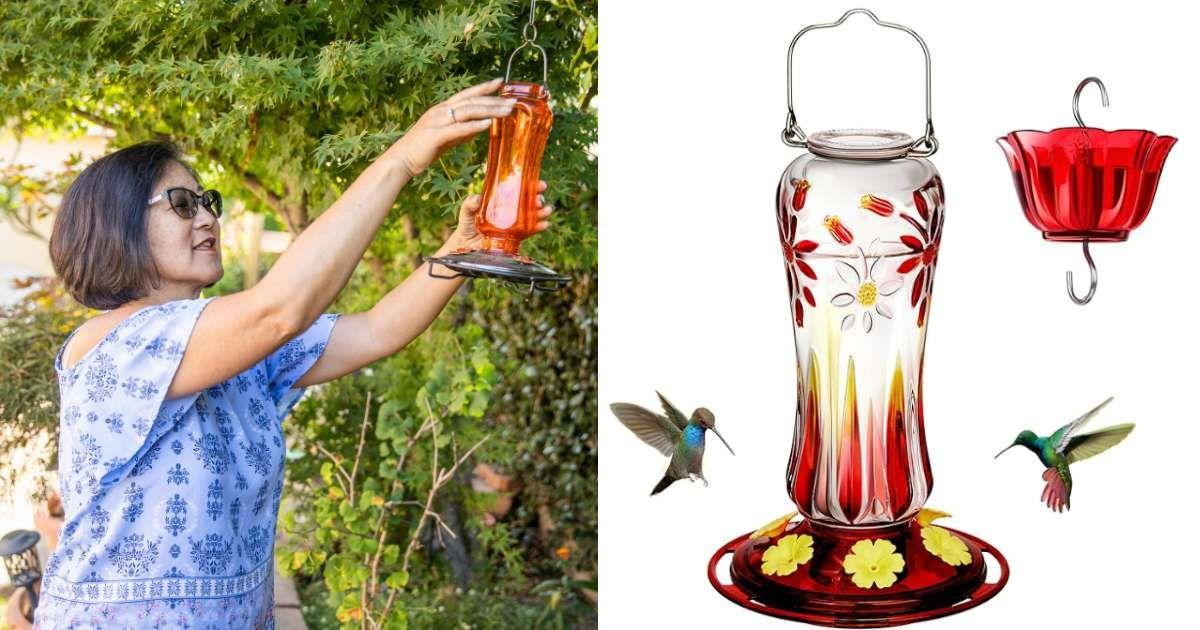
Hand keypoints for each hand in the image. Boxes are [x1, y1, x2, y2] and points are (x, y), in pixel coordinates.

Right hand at [389, 78, 515, 175]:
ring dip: (489, 110)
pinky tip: (487, 125)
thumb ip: (462, 130)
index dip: (483, 87)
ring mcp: (437, 121)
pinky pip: (458, 128)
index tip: (500, 82)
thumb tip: (481, 126)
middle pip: (471, 101)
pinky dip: (473, 126)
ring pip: (468, 111)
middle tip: (513, 101)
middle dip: (493, 100)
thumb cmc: (423, 149)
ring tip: (507, 111)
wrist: (401, 160)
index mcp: (442, 109)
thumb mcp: (447, 137)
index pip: (467, 94)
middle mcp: (440, 111)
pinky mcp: (436, 135)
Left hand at [449, 180, 552, 250]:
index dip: (531, 186)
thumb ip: (469, 204)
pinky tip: (545, 224)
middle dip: (538, 199)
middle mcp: (510, 211)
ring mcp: (515, 224)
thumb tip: (477, 199)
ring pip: (533, 216)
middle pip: (529, 202)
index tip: (540, 184)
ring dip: (542, 212)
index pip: (519, 190)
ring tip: (547, 210)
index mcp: (502, 200)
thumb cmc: (467, 226)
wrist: (467, 246)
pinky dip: (538, 228)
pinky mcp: (516, 237)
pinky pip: (530, 231)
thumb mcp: (466, 212)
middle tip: (540, 199)